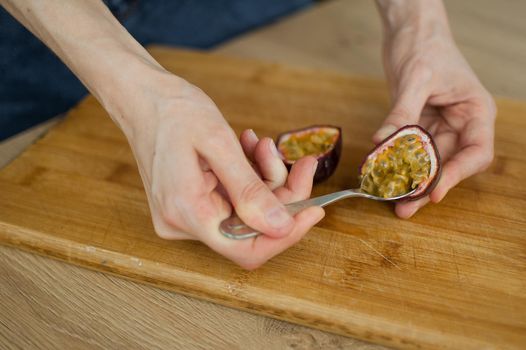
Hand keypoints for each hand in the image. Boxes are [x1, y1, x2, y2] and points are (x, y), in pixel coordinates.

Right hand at [117, 71, 323, 268]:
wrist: (142, 98)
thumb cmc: (174, 111)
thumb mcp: (218, 143)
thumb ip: (249, 189)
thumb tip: (281, 226)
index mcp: (187, 212)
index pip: (246, 250)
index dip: (286, 235)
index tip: (314, 210)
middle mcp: (183, 223)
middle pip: (251, 229)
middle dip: (281, 195)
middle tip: (299, 162)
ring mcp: (186, 216)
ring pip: (246, 213)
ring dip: (264, 181)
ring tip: (261, 146)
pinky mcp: (192, 205)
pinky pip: (233, 201)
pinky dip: (249, 178)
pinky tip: (248, 150)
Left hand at [373, 13, 495, 217]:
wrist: (411, 31)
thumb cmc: (425, 46)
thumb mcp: (415, 79)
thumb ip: (402, 112)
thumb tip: (382, 141)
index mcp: (474, 113)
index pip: (475, 153)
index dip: (457, 176)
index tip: (434, 191)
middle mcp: (460, 124)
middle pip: (449, 164)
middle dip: (427, 187)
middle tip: (405, 208)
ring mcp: (439, 127)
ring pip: (428, 163)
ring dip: (410, 182)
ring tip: (393, 201)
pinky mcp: (418, 126)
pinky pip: (409, 151)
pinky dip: (397, 164)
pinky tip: (383, 177)